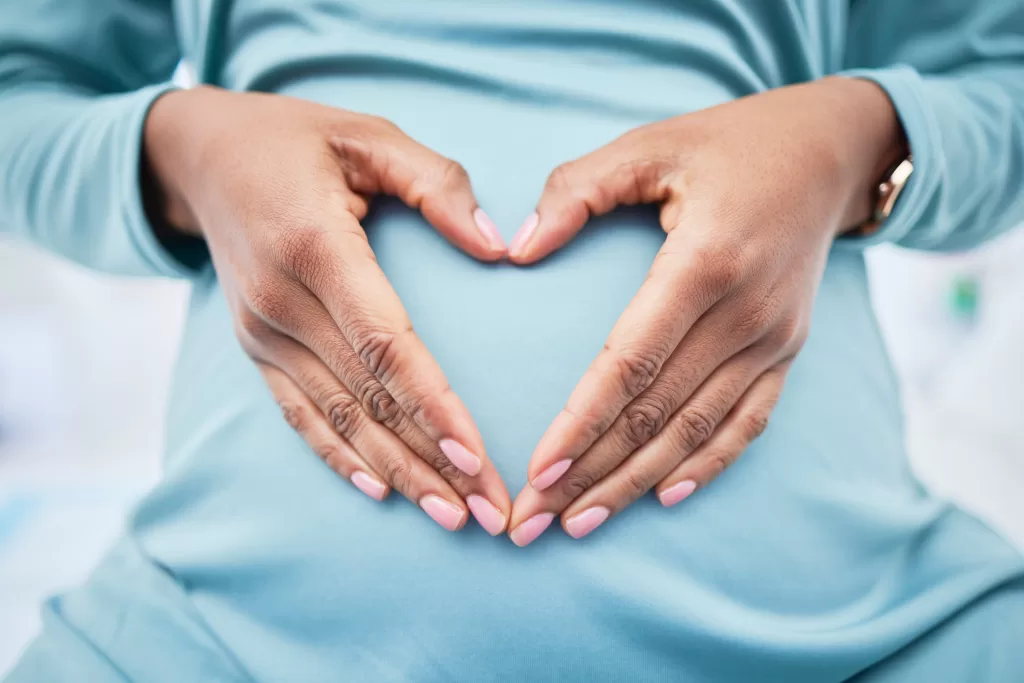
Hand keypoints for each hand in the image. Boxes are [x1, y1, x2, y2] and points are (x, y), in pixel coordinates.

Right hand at [143, 87, 510, 534]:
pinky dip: (338, 457)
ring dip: (397, 472)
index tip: (475, 454)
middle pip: (368, 395)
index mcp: (313, 244)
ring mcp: (262, 330)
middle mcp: (280, 299)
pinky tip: (380, 492)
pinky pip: (300, 413)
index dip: (430, 402)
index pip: (383, 341)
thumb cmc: (298, 140)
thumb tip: (501, 246)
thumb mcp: (370, 135)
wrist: (202, 155)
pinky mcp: (255, 347)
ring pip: (338, 417)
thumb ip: (437, 184)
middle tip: (490, 511)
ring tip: (451, 516)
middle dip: (432, 459)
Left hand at [505, 77, 905, 544]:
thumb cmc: (727, 144)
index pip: (629, 363)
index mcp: (705, 262)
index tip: (536, 471)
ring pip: (694, 432)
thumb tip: (516, 250)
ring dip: (635, 484)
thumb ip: (576, 190)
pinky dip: (706, 466)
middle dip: (590, 474)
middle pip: (655, 414)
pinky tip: (664, 497)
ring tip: (580, 525)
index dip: (580, 423)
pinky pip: (745, 424)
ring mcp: (773, 339)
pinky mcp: (787, 352)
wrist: (828, 152)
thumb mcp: (648, 145)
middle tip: (532, 522)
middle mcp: (745, 313)